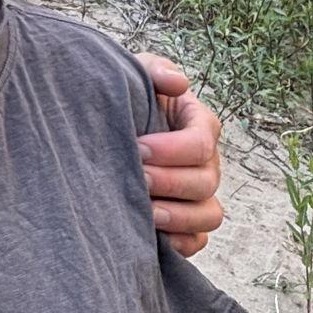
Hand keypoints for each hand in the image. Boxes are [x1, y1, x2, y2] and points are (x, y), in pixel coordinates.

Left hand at [133, 53, 225, 257]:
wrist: (103, 127)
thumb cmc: (126, 98)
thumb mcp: (137, 73)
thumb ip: (156, 70)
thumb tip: (178, 83)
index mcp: (200, 124)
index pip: (201, 142)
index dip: (171, 149)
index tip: (137, 147)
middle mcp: (207, 162)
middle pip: (205, 181)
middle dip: (168, 182)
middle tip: (135, 177)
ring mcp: (200, 195)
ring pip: (209, 214)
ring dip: (177, 216)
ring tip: (144, 212)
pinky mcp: (188, 223)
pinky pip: (198, 241)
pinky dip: (180, 242)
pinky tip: (152, 236)